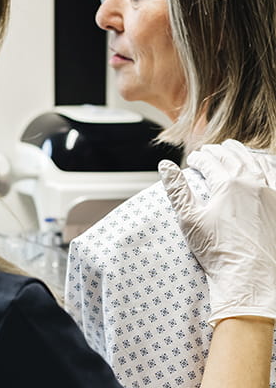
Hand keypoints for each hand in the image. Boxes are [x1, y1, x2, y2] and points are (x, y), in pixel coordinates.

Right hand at [159, 139, 275, 325]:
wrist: (252, 278)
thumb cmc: (219, 251)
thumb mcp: (189, 218)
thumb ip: (177, 189)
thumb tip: (165, 165)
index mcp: (228, 183)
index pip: (209, 161)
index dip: (198, 158)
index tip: (192, 160)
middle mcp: (252, 182)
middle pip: (232, 156)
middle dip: (217, 151)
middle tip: (208, 151)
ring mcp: (270, 192)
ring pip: (255, 161)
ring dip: (241, 152)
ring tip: (232, 150)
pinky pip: (274, 173)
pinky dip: (265, 163)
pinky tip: (261, 163)